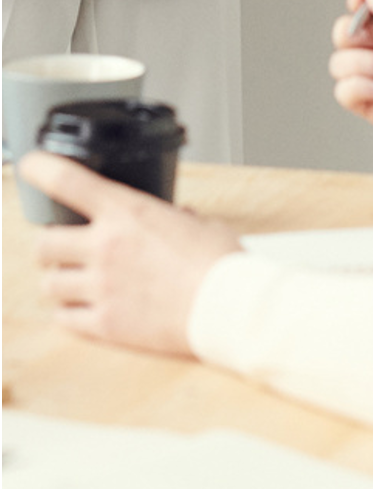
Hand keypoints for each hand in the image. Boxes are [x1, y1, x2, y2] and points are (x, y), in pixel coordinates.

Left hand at [20, 154, 239, 353]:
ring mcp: (101, 287)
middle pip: (43, 243)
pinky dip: (69, 313)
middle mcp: (105, 248)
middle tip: (60, 248)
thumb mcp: (200, 224)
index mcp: (127, 213)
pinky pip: (64, 319)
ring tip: (74, 281)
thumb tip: (177, 218)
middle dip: (48, 245)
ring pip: (49, 284)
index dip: (40, 168)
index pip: (67, 181)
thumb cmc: (220, 264)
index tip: (30, 164)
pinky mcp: (105, 323)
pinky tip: (83, 309)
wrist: (227, 307)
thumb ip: (178, 218)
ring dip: (58, 281)